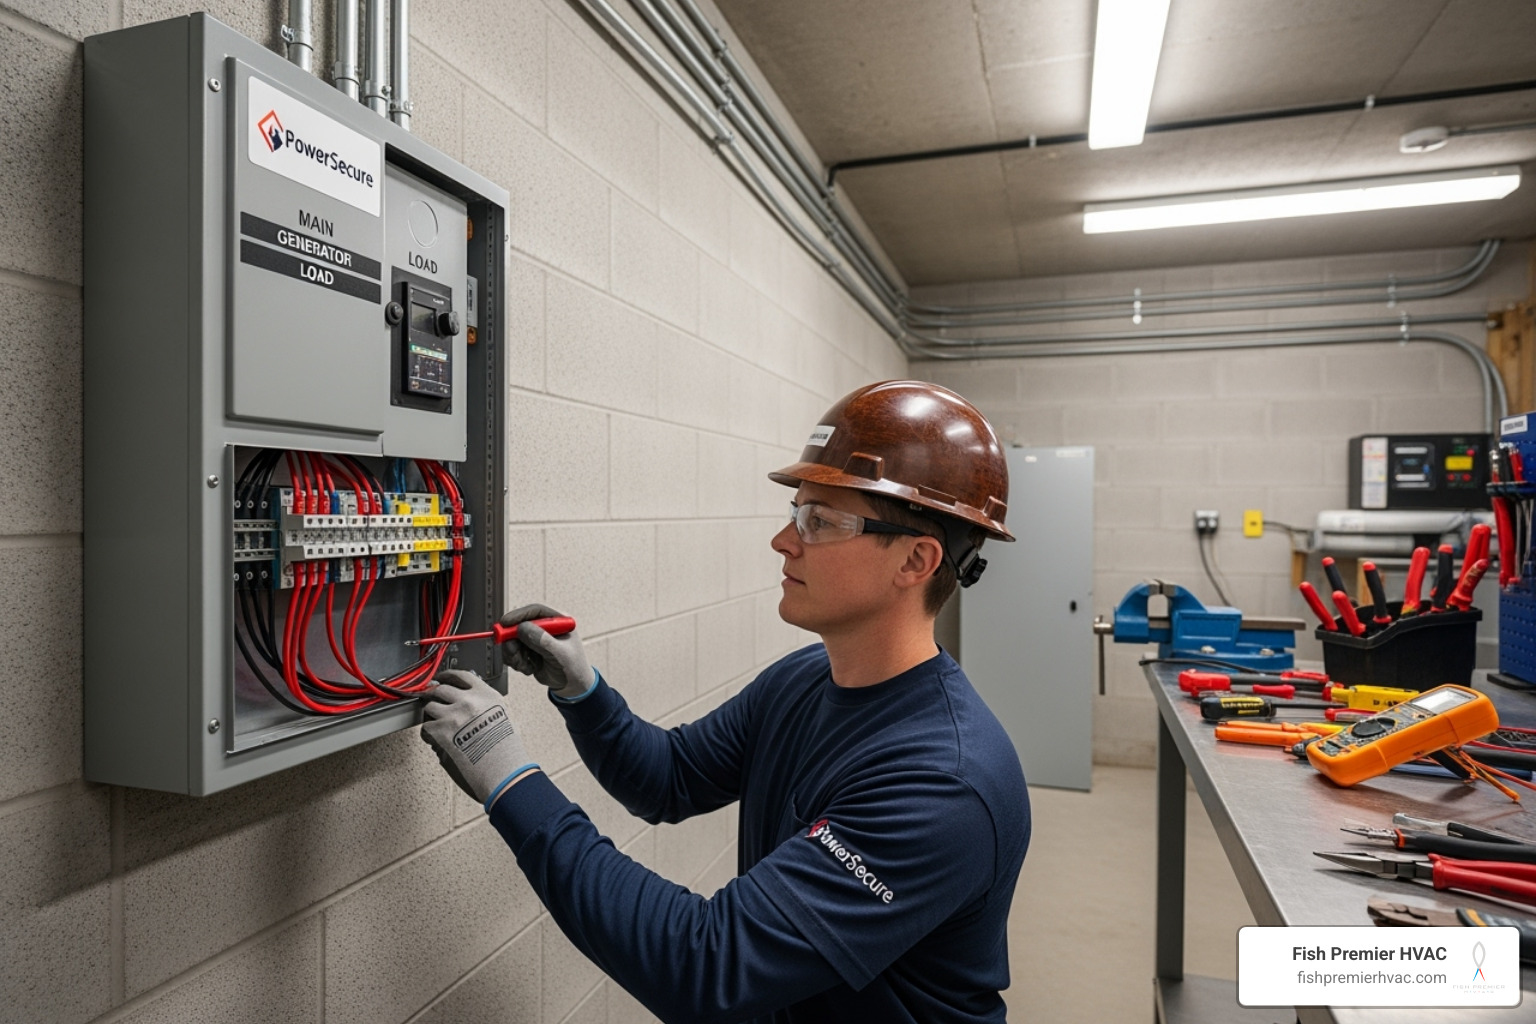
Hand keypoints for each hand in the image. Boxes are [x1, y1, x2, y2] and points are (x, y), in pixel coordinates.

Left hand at [421, 670, 536, 805]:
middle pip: (440, 689)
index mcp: (486, 695)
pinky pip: (425, 728)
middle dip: (434, 695)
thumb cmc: (508, 752)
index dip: (448, 676)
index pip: (462, 676)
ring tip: (438, 725)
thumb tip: (473, 706)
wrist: (503, 772)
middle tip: (432, 701)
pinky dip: (429, 734)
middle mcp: (468, 701)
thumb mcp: (506, 718)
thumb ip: (488, 707)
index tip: (442, 678)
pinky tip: (437, 740)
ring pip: (430, 707)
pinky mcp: (440, 733)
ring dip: (431, 715)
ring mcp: (453, 716)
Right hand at [500, 603, 595, 699]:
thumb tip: (523, 628)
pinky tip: (528, 668)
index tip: (505, 622)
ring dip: (514, 654)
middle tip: (512, 652)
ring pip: (513, 639)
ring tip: (524, 665)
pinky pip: (512, 652)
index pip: (535, 611)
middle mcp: (545, 628)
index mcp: (558, 622)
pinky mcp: (528, 650)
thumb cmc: (574, 667)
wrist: (572, 685)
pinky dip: (515, 661)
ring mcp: (535, 639)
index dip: (519, 615)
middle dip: (512, 640)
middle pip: (519, 625)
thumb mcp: (560, 653)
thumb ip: (543, 640)